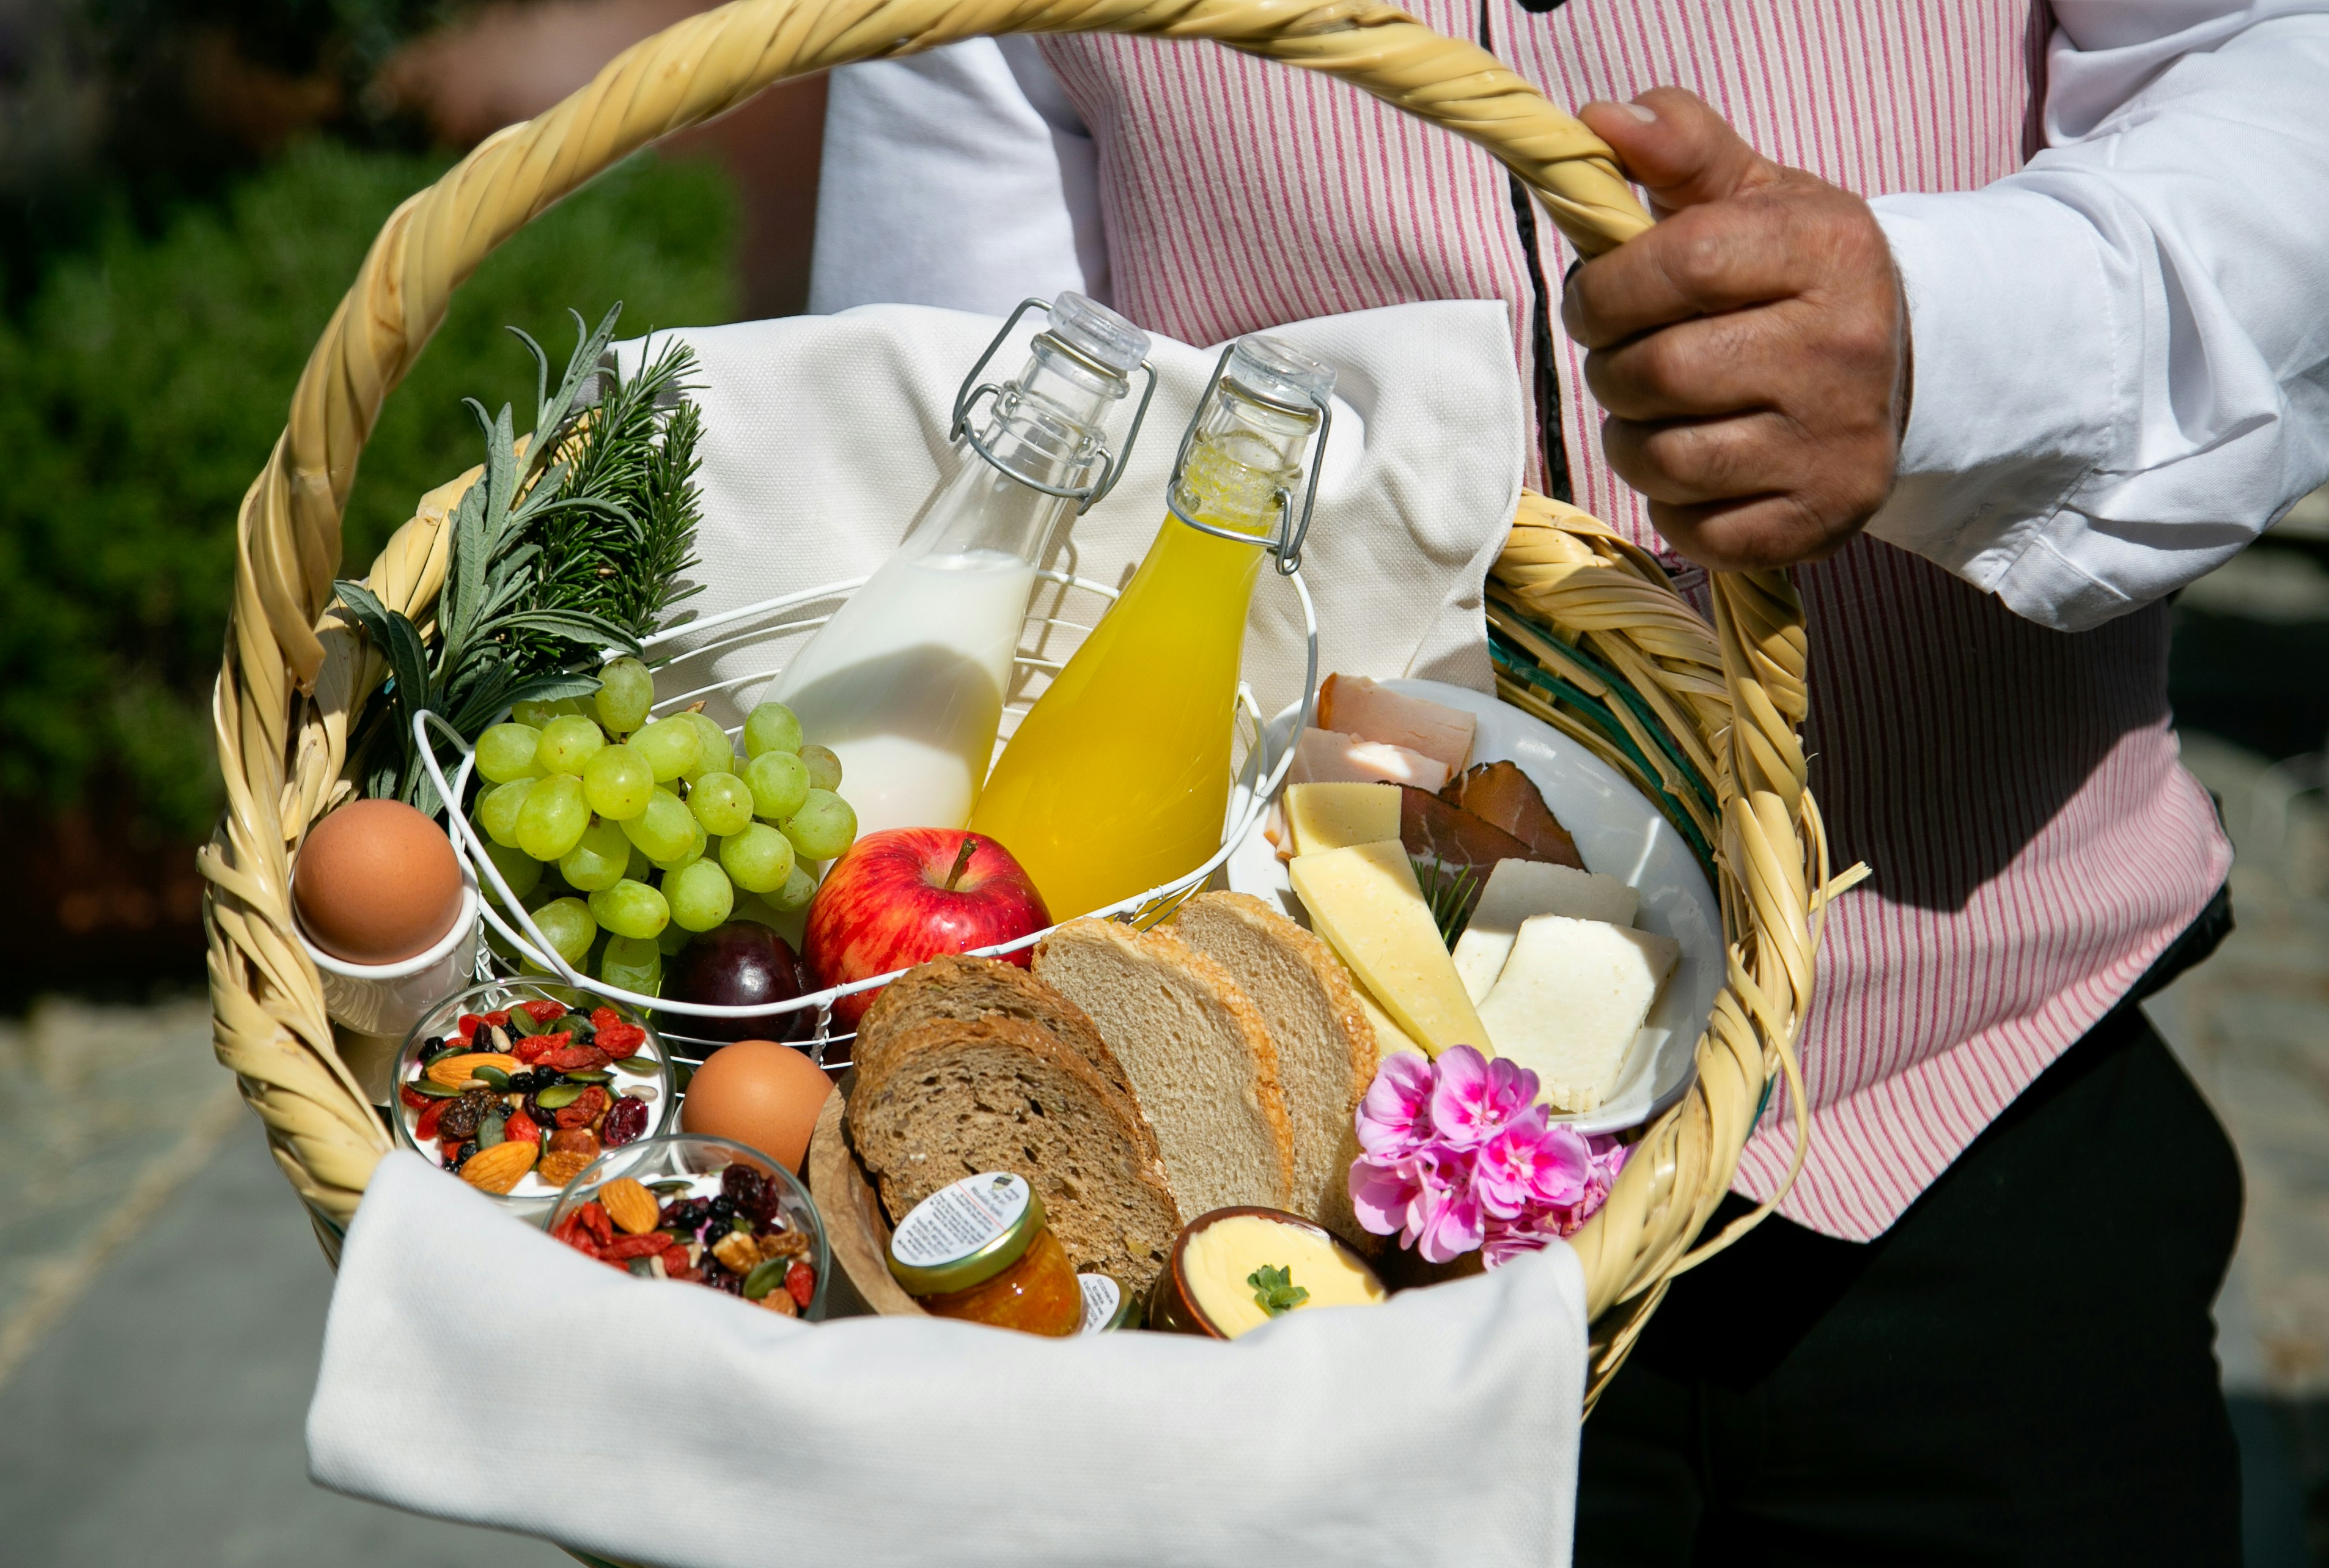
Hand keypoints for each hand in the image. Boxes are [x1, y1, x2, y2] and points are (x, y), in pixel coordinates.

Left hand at [1563, 89, 1909, 570]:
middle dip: (1612, 367)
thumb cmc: (1797, 276)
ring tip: (1659, 412)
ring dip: (1631, 440)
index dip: (1604, 288)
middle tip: (1626, 358)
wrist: (1906, 367)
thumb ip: (1680, 149)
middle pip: (1659, 372)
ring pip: (1664, 460)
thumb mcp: (1754, 195)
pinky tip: (1698, 465)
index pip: (1678, 265)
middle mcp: (1843, 351)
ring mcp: (1835, 445)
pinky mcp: (1821, 521)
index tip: (1595, 295)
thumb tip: (1598, 122)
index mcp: (1826, 253)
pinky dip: (1671, 505)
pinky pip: (1694, 531)